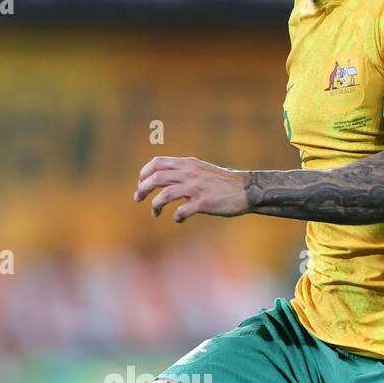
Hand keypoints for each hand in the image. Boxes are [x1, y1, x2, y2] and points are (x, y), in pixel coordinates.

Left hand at [134, 156, 248, 222]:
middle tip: (138, 198)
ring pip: (164, 195)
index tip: (141, 183)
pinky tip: (179, 219)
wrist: (245, 189)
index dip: (144, 173)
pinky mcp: (203, 202)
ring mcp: (196, 188)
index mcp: (187, 163)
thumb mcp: (201, 169)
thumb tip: (164, 178)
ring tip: (155, 213)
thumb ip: (184, 171)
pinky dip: (176, 217)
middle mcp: (189, 173)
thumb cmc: (222, 182)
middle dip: (142, 189)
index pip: (157, 163)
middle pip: (156, 178)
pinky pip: (181, 211)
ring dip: (155, 205)